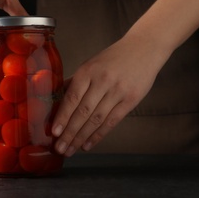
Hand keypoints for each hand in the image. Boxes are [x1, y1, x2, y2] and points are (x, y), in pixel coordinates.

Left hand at [51, 34, 169, 155]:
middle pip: (83, 112)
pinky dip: (99, 135)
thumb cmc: (112, 58)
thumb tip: (57, 99)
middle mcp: (102, 82)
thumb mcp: (91, 64)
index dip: (62, 116)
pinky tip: (88, 145)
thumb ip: (75, 82)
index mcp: (88, 71)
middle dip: (69, 132)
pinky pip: (112, 121)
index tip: (54, 132)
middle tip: (60, 148)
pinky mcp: (131, 100)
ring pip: (96, 119)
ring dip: (82, 137)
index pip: (72, 98)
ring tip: (71, 151)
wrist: (143, 48)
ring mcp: (117, 92)